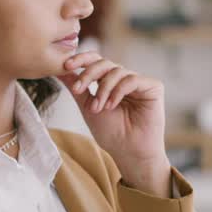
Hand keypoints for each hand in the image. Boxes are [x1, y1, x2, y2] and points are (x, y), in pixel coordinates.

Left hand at [58, 52, 170, 192]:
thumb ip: (77, 87)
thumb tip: (58, 69)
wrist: (129, 152)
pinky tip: (111, 106)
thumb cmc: (111, 133)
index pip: (95, 61)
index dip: (80, 59)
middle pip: (104, 62)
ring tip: (98, 108)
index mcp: (110, 81)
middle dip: (88, 74)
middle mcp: (124, 79)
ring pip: (116, 71)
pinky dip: (118, 91)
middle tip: (78, 90)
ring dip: (103, 89)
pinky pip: (132, 80)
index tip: (65, 66)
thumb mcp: (87, 107)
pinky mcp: (153, 87)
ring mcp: (139, 82)